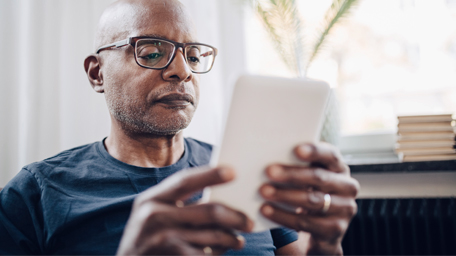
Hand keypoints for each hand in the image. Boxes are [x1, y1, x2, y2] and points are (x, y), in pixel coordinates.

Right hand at [116, 166, 252, 255]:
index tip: (233, 171)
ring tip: (238, 239)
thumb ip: (176, 202)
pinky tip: (223, 251)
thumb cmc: (146, 237)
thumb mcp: (152, 214)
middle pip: (209, 211)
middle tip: (249, 221)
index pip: (185, 180)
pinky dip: (220, 253)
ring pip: (213, 235)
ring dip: (231, 238)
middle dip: (235, 216)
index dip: (211, 174)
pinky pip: (208, 255)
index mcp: (151, 199)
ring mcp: (163, 240)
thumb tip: (219, 194)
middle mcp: (154, 216)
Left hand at [259, 143, 358, 254]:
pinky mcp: (335, 230)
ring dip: (285, 195)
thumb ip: (298, 166)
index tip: (296, 150)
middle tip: (269, 171)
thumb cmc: (308, 193)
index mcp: (339, 168)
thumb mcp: (307, 178)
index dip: (315, 151)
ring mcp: (345, 209)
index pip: (330, 155)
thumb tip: (271, 156)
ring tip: (264, 191)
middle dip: (292, 174)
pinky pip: (306, 222)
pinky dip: (283, 216)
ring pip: (313, 200)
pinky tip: (266, 210)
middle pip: (319, 178)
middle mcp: (347, 187)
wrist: (320, 230)